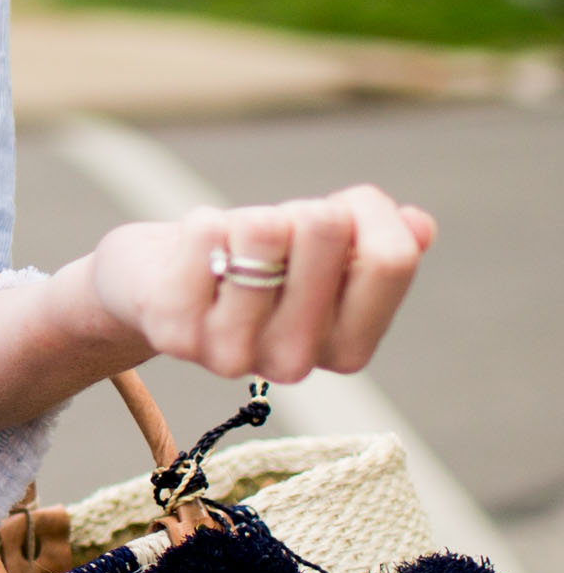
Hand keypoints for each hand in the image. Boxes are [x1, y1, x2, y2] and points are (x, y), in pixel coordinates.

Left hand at [90, 187, 435, 382]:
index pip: (391, 257)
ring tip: (231, 248)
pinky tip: (194, 254)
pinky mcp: (175, 330)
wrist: (155, 286)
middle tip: (271, 240)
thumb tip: (418, 226)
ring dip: (248, 217)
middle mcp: (295, 363)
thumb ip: (376, 246)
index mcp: (348, 349)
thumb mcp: (324, 256)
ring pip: (265, 228)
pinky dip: (202, 223)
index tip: (337, 215)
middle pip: (328, 229)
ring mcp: (232, 353)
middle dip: (301, 209)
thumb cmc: (253, 265)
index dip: (366, 211)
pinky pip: (207, 231)